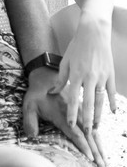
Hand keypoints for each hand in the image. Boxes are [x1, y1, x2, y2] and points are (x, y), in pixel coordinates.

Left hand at [22, 67, 105, 166]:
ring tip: (104, 161)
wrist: (47, 79)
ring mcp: (81, 113)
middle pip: (88, 136)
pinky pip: (93, 127)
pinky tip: (101, 149)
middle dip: (95, 152)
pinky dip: (98, 139)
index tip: (90, 158)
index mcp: (62, 114)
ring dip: (99, 147)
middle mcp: (75, 114)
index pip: (75, 133)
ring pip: (93, 133)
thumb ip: (29, 121)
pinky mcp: (83, 112)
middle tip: (101, 166)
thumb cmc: (37, 95)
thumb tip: (32, 136)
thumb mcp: (28, 106)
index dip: (83, 146)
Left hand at [52, 15, 115, 129]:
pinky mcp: (110, 75)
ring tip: (97, 126)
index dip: (72, 112)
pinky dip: (112, 102)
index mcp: (76, 75)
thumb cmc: (76, 47)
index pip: (73, 98)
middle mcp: (89, 77)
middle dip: (87, 119)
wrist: (93, 33)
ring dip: (99, 115)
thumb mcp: (64, 62)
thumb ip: (61, 79)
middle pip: (88, 103)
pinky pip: (111, 92)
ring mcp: (101, 77)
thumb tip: (54, 92)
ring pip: (101, 100)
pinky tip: (112, 112)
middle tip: (86, 132)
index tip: (71, 124)